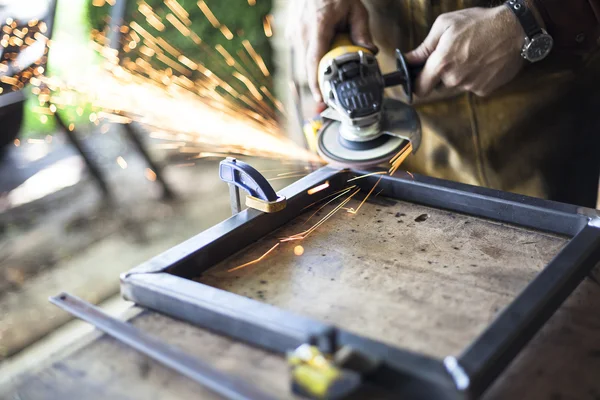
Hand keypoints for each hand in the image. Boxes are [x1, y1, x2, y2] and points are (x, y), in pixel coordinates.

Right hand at [287, 0, 376, 101]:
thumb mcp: (355, 8)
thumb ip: (362, 31)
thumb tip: (370, 52)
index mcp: (318, 26)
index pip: (314, 61)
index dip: (316, 83)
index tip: (320, 98)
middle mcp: (302, 32)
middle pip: (308, 67)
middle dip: (319, 81)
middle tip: (331, 93)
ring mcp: (294, 32)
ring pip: (304, 62)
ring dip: (316, 68)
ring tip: (330, 69)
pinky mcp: (291, 33)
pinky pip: (302, 53)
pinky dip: (312, 59)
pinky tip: (323, 55)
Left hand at [405, 6, 525, 97]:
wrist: (515, 29)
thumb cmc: (479, 22)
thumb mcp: (445, 25)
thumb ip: (424, 47)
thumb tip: (407, 60)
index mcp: (441, 63)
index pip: (419, 88)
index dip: (416, 84)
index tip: (417, 79)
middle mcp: (454, 79)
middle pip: (437, 86)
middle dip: (439, 76)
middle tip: (451, 57)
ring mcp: (470, 86)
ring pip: (455, 86)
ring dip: (457, 76)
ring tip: (470, 56)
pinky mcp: (484, 89)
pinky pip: (471, 86)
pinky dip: (474, 77)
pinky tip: (482, 62)